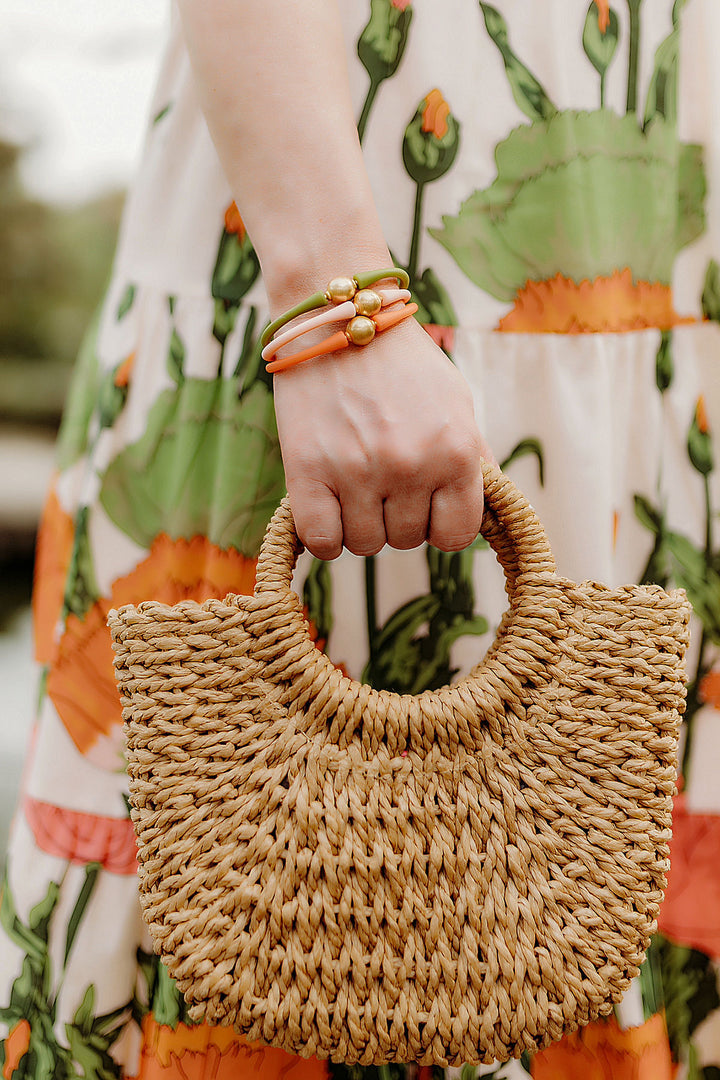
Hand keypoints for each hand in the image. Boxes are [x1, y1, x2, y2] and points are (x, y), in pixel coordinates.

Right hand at [272, 315, 493, 559]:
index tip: (424, 505)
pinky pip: (322, 540)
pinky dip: (324, 534)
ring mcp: (358, 470)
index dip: (438, 525)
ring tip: (353, 481)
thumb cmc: (400, 359)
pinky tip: (326, 506)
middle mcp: (411, 465)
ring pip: (364, 544)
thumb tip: (487, 513)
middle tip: (381, 477)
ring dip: (358, 523)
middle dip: (394, 517)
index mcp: (455, 451)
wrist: (338, 312)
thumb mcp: (455, 400)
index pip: (456, 536)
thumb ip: (473, 457)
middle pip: (405, 540)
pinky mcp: (307, 468)